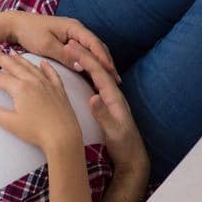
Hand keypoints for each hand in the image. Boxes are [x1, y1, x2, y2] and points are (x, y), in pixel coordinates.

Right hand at [0, 47, 83, 158]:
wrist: (63, 136)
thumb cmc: (36, 131)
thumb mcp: (10, 123)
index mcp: (20, 88)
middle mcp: (34, 82)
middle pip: (15, 67)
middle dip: (3, 59)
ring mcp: (48, 84)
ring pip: (31, 67)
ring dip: (21, 59)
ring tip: (12, 52)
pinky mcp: (59, 90)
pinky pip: (51, 73)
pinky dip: (46, 67)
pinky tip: (42, 63)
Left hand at [3, 11, 120, 85]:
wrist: (17, 25)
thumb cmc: (30, 32)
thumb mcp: (47, 45)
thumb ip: (64, 56)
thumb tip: (82, 67)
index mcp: (74, 28)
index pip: (94, 44)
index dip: (103, 59)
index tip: (110, 72)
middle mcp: (77, 30)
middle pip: (98, 47)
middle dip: (107, 63)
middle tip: (116, 81)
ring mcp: (74, 36)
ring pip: (93, 51)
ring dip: (102, 64)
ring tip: (110, 80)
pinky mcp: (69, 43)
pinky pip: (85, 54)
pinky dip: (92, 64)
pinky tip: (96, 76)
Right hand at [64, 44, 149, 181]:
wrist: (132, 158)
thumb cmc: (124, 146)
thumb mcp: (113, 131)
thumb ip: (103, 114)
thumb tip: (93, 97)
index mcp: (114, 97)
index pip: (98, 72)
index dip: (85, 58)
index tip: (71, 47)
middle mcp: (113, 95)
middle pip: (97, 69)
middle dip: (84, 55)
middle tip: (68, 42)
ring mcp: (110, 100)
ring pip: (96, 75)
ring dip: (85, 62)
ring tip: (72, 51)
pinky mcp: (106, 106)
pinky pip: (94, 84)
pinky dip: (85, 74)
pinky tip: (79, 73)